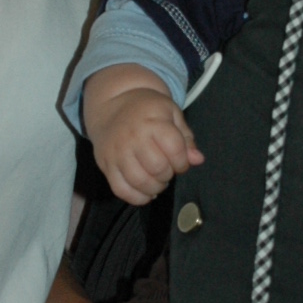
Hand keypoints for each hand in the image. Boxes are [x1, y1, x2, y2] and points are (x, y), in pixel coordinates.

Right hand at [91, 88, 204, 206]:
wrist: (112, 105)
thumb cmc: (147, 109)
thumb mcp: (171, 113)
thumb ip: (186, 138)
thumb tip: (198, 160)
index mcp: (153, 122)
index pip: (175, 150)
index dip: (183, 162)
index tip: (180, 161)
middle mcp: (133, 137)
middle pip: (158, 168)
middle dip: (168, 174)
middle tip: (167, 169)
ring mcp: (117, 152)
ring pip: (139, 182)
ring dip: (155, 187)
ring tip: (157, 180)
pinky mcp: (105, 164)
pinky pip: (121, 190)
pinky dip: (137, 197)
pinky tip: (145, 191)